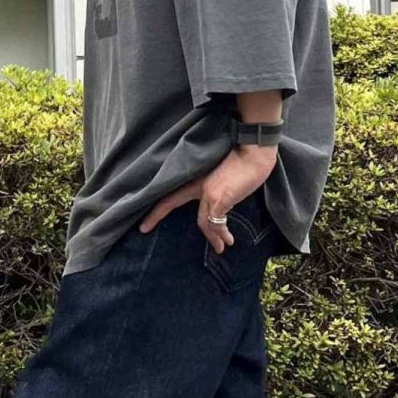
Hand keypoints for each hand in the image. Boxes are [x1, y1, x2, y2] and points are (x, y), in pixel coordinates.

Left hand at [138, 146, 277, 252]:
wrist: (254, 150)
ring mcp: (207, 192)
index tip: (144, 213)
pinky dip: (222, 234)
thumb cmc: (244, 159)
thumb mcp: (224, 173)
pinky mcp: (219, 199)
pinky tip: (228, 239)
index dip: (156, 202)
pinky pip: (217, 224)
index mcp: (197, 177)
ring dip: (212, 237)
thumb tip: (221, 203)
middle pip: (170, 202)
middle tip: (143, 229)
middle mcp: (198, 184)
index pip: (170, 190)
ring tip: (220, 247)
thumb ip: (216, 187)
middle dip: (155, 216)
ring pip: (203, 222)